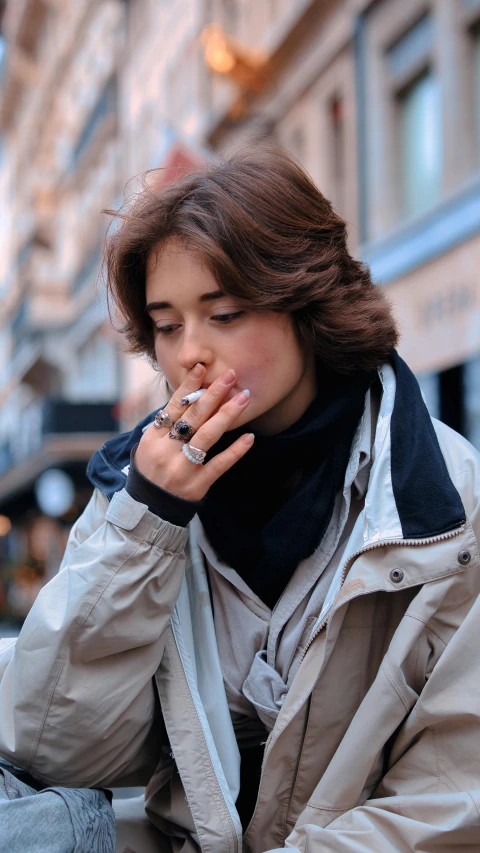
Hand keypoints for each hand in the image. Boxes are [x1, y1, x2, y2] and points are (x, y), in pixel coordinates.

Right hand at [134, 363, 253, 500]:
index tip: (203, 368)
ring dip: (226, 414)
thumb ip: (167, 423)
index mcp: (153, 438)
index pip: (173, 407)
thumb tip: (190, 394)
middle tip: (230, 376)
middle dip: (213, 394)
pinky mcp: (198, 484)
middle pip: (193, 417)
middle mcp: (166, 451)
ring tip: (243, 397)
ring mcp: (183, 468)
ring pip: (207, 436)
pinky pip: (219, 464)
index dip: (188, 387)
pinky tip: (250, 437)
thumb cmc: (152, 469)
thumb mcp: (149, 444)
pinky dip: (235, 451)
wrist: (148, 508)